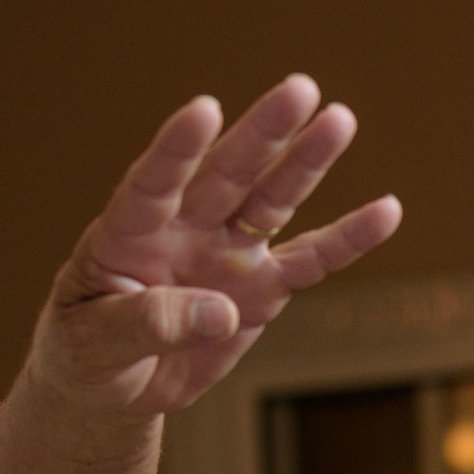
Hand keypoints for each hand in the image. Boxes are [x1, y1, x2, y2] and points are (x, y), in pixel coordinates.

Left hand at [31, 75, 400, 414]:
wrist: (111, 385)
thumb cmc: (86, 353)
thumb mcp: (92, 344)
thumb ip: (147, 323)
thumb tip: (220, 310)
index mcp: (126, 232)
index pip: (153, 182)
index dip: (177, 148)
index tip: (204, 109)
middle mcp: (183, 228)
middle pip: (226, 174)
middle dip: (262, 133)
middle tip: (298, 88)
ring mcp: (226, 253)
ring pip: (272, 200)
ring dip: (306, 162)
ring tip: (339, 119)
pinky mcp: (261, 288)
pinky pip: (310, 260)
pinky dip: (348, 239)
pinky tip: (387, 210)